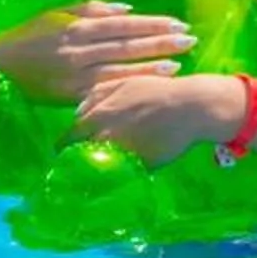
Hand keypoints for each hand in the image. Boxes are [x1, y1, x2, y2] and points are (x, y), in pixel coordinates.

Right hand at [0, 0, 195, 101]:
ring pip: (121, 69)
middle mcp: (78, 50)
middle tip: (190, 39)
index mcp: (75, 27)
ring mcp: (74, 75)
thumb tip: (127, 9)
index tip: (178, 23)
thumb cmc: (26, 38)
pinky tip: (150, 83)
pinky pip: (106, 90)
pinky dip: (129, 85)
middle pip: (128, 46)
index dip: (153, 23)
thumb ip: (91, 9)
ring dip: (151, 65)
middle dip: (161, 42)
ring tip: (178, 62)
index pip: (123, 24)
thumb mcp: (55, 14)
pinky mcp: (70, 95)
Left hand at [71, 69, 246, 168]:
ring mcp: (121, 152)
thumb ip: (98, 95)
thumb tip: (78, 112)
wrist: (193, 106)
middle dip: (79, 159)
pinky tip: (121, 170)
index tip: (64, 150)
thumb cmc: (159, 91)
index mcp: (100, 114)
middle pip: (81, 155)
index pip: (70, 136)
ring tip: (101, 167)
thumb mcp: (126, 83)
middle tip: (82, 160)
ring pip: (98, 167)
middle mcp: (106, 135)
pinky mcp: (138, 166)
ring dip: (97, 168)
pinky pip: (121, 174)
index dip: (65, 144)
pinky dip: (118, 173)